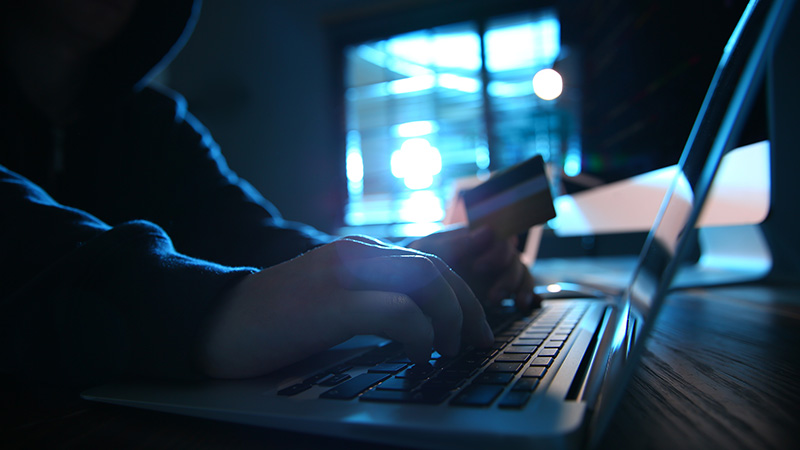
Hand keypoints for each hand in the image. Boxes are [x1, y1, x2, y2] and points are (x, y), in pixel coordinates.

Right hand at [200, 236, 493, 378]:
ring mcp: (344, 275)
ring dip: (450, 319)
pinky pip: (398, 313)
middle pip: (436, 269)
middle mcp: (357, 254)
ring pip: (426, 281)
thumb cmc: (276, 319)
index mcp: (360, 252)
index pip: (430, 261)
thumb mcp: (333, 298)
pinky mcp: (332, 304)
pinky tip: (416, 355)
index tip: (475, 327)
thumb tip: (420, 323)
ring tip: (446, 350)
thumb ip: (371, 297)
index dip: (462, 295)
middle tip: (476, 343)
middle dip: (468, 308)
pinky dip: (420, 335)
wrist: (217, 322)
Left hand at [408, 226, 535, 310]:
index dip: (496, 252)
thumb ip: (455, 242)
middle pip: (514, 257)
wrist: (410, 284)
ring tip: (505, 303)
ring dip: (518, 287)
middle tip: (491, 295)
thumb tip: (489, 231)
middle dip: (507, 277)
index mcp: (475, 236)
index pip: (499, 236)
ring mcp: (497, 270)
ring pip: (521, 273)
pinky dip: (527, 295)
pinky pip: (523, 288)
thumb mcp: (428, 248)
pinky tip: (522, 305)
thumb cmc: (418, 260)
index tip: (478, 268)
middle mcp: (491, 251)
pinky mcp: (501, 288)